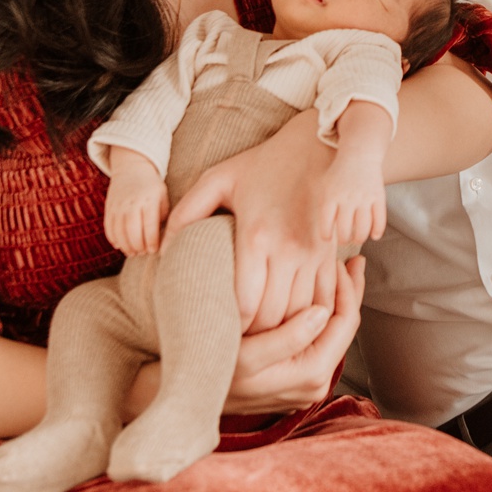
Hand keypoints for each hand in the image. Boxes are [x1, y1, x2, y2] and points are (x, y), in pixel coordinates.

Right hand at [102, 153, 167, 255]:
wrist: (132, 169)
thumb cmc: (152, 187)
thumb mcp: (163, 197)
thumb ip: (163, 217)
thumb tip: (163, 239)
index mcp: (149, 200)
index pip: (150, 226)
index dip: (152, 242)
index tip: (154, 250)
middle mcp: (132, 203)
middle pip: (132, 232)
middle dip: (138, 247)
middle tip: (143, 253)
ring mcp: (118, 206)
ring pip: (119, 232)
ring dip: (126, 247)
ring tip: (133, 252)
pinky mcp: (109, 208)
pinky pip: (108, 228)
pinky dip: (114, 240)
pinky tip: (121, 245)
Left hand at [166, 111, 338, 332]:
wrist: (319, 146)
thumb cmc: (263, 163)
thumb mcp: (218, 178)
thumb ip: (187, 212)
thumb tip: (160, 250)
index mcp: (255, 234)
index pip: (245, 303)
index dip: (231, 327)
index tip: (218, 332)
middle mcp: (288, 249)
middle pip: (273, 317)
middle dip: (254, 339)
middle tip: (235, 345)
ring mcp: (314, 254)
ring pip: (300, 315)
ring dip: (281, 332)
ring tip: (258, 341)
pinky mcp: (331, 255)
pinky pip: (323, 300)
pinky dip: (308, 319)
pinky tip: (290, 323)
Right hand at [220, 254, 365, 412]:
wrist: (188, 400)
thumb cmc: (212, 374)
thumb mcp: (247, 357)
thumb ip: (288, 337)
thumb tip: (322, 312)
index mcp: (311, 375)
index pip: (345, 322)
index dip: (347, 287)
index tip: (343, 259)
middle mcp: (316, 383)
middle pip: (343, 327)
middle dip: (346, 292)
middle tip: (349, 259)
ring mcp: (306, 384)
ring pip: (331, 334)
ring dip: (333, 302)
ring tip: (335, 272)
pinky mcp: (294, 380)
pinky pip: (316, 342)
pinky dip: (318, 316)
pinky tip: (312, 295)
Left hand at [316, 152, 387, 247]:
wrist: (359, 155)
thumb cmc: (339, 174)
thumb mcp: (324, 186)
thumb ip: (323, 206)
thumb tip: (324, 232)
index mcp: (331, 197)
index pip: (326, 223)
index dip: (326, 235)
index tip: (328, 238)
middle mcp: (347, 198)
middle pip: (345, 229)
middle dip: (344, 239)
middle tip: (345, 239)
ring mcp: (364, 198)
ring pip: (363, 227)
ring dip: (359, 238)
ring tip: (357, 238)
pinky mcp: (378, 196)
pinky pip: (380, 219)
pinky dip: (377, 231)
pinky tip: (374, 235)